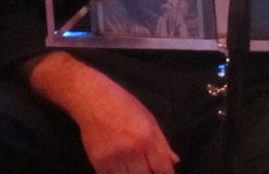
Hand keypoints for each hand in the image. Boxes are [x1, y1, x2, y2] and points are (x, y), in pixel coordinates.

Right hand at [23, 51, 178, 173]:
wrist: (93, 101)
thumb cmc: (124, 106)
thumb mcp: (148, 119)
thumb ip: (162, 143)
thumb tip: (174, 161)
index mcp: (147, 139)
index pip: (162, 168)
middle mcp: (132, 151)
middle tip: (149, 170)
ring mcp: (114, 158)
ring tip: (136, 169)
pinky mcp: (98, 163)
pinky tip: (123, 171)